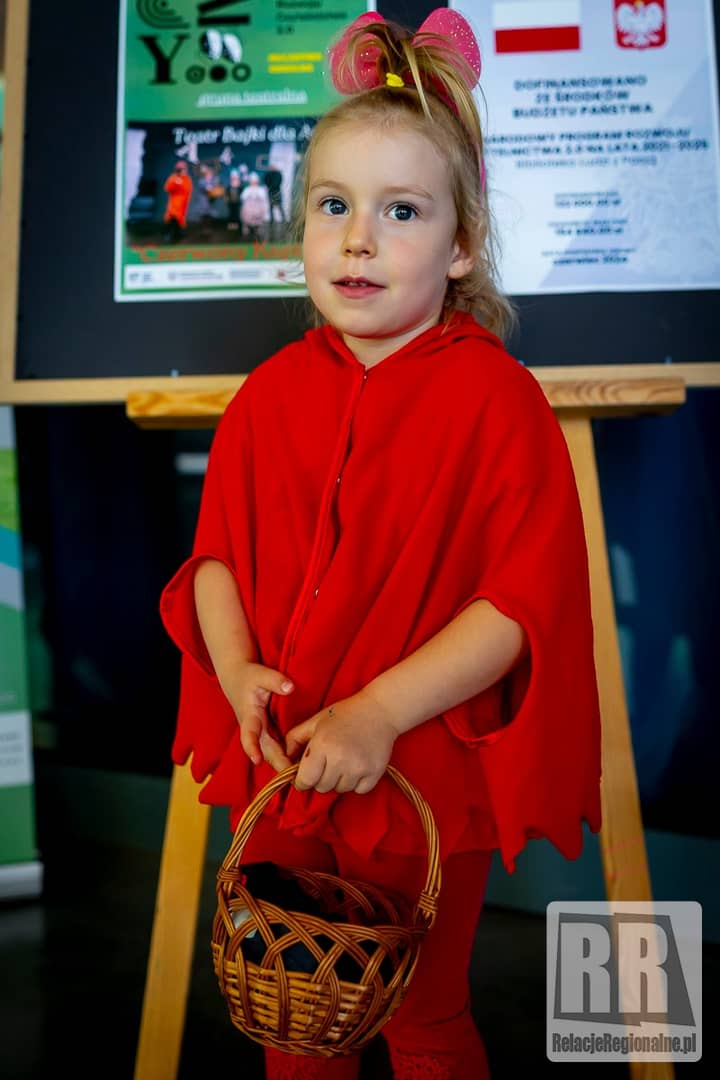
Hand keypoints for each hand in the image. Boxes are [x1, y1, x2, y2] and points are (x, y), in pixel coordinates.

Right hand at [218, 661, 293, 769]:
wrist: (237, 679)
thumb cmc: (248, 676)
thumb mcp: (260, 674)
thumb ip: (274, 680)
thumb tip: (290, 688)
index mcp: (250, 715)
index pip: (248, 733)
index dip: (251, 747)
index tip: (256, 760)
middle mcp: (254, 728)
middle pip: (264, 751)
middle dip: (277, 764)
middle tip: (294, 777)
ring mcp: (260, 733)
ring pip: (271, 753)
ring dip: (283, 764)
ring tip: (301, 776)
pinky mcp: (267, 734)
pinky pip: (276, 749)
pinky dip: (286, 758)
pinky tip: (302, 764)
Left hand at [284, 690, 400, 794]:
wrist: (380, 710)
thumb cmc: (344, 714)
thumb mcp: (315, 721)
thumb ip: (294, 739)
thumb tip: (284, 761)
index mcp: (322, 745)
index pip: (304, 780)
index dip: (303, 779)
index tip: (307, 773)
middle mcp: (340, 759)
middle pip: (321, 787)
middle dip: (321, 777)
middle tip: (329, 761)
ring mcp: (359, 767)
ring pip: (339, 790)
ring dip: (338, 780)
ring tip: (344, 760)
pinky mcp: (374, 773)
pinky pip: (358, 790)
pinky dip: (356, 782)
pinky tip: (358, 764)